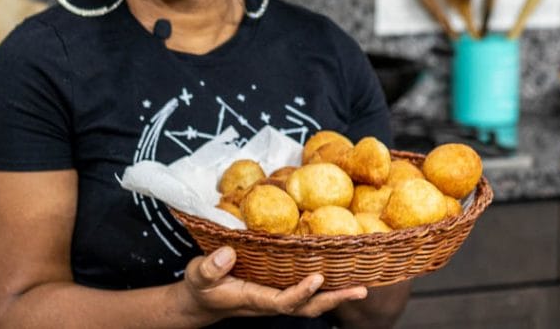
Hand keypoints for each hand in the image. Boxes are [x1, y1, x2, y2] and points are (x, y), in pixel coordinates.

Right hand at [181, 247, 367, 322]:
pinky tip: (341, 275)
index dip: (302, 292)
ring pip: (311, 303)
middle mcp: (271, 301)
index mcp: (254, 299)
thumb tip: (228, 252)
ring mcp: (277, 298)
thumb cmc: (201, 287)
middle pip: (307, 308)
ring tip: (361, 286)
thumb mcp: (199, 275)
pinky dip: (326, 287)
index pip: (283, 300)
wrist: (203, 301)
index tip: (319, 278)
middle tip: (360, 290)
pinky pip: (306, 292)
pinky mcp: (279, 290)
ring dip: (336, 296)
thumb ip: (211, 267)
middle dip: (334, 300)